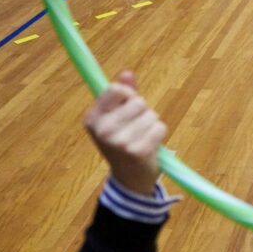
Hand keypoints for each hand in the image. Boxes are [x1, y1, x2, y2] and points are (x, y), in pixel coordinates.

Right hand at [84, 72, 165, 194]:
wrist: (129, 178)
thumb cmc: (123, 142)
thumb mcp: (117, 117)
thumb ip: (123, 94)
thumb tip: (127, 73)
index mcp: (92, 118)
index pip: (116, 89)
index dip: (128, 96)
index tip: (126, 108)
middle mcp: (102, 130)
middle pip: (138, 101)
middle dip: (143, 112)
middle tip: (136, 128)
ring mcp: (119, 142)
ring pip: (151, 114)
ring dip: (152, 124)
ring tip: (142, 137)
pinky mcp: (137, 151)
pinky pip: (160, 127)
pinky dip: (159, 134)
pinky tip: (150, 145)